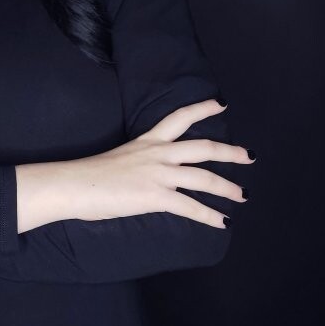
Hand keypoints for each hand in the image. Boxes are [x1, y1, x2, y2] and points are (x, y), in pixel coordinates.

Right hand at [65, 99, 251, 227]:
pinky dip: (210, 216)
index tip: (221, 103)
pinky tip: (223, 222)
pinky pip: (190, 206)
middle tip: (250, 156)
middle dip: (230, 152)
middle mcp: (157, 153)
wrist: (74, 184)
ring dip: (228, 188)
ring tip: (243, 196)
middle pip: (203, 147)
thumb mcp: (118, 162)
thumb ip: (138, 166)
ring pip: (204, 177)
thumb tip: (144, 180)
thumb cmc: (87, 177)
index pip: (178, 118)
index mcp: (146, 142)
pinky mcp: (156, 195)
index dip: (202, 109)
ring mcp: (158, 174)